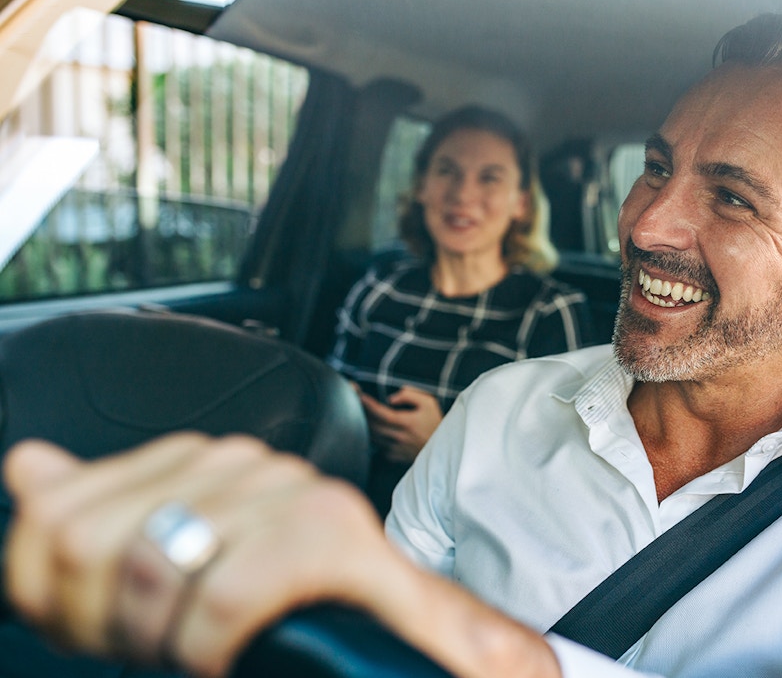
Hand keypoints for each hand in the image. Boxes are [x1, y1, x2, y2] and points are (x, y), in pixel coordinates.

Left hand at [2, 435, 559, 677]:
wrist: (407, 639)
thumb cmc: (298, 614)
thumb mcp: (177, 572)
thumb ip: (102, 518)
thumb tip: (29, 466)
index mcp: (196, 461)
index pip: (54, 514)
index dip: (57, 599)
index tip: (107, 635)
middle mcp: (240, 460)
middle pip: (85, 541)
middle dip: (104, 624)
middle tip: (157, 654)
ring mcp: (288, 488)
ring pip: (151, 570)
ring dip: (162, 646)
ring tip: (199, 658)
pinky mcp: (328, 530)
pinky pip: (221, 596)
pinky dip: (210, 650)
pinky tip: (229, 658)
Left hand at [358, 386, 442, 461]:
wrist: (445, 448)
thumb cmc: (436, 422)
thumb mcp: (429, 403)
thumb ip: (410, 395)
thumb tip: (391, 399)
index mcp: (407, 423)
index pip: (382, 414)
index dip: (368, 405)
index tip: (359, 395)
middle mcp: (399, 437)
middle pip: (373, 426)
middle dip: (362, 413)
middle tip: (355, 401)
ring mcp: (396, 449)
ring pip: (373, 437)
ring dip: (366, 425)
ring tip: (362, 414)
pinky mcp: (395, 457)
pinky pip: (378, 447)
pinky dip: (375, 438)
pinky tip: (375, 430)